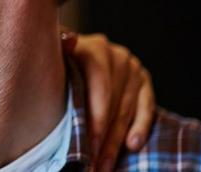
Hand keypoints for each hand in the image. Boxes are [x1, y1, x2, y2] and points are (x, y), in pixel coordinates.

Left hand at [63, 31, 155, 170]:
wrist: (72, 52)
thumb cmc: (57, 62)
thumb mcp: (54, 56)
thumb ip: (60, 51)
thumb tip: (68, 41)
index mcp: (92, 47)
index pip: (99, 85)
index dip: (95, 116)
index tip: (88, 144)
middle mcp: (116, 55)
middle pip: (113, 103)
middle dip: (103, 136)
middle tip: (94, 163)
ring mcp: (132, 67)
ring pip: (126, 109)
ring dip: (117, 140)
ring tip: (106, 164)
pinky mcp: (144, 79)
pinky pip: (146, 107)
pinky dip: (140, 127)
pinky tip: (132, 145)